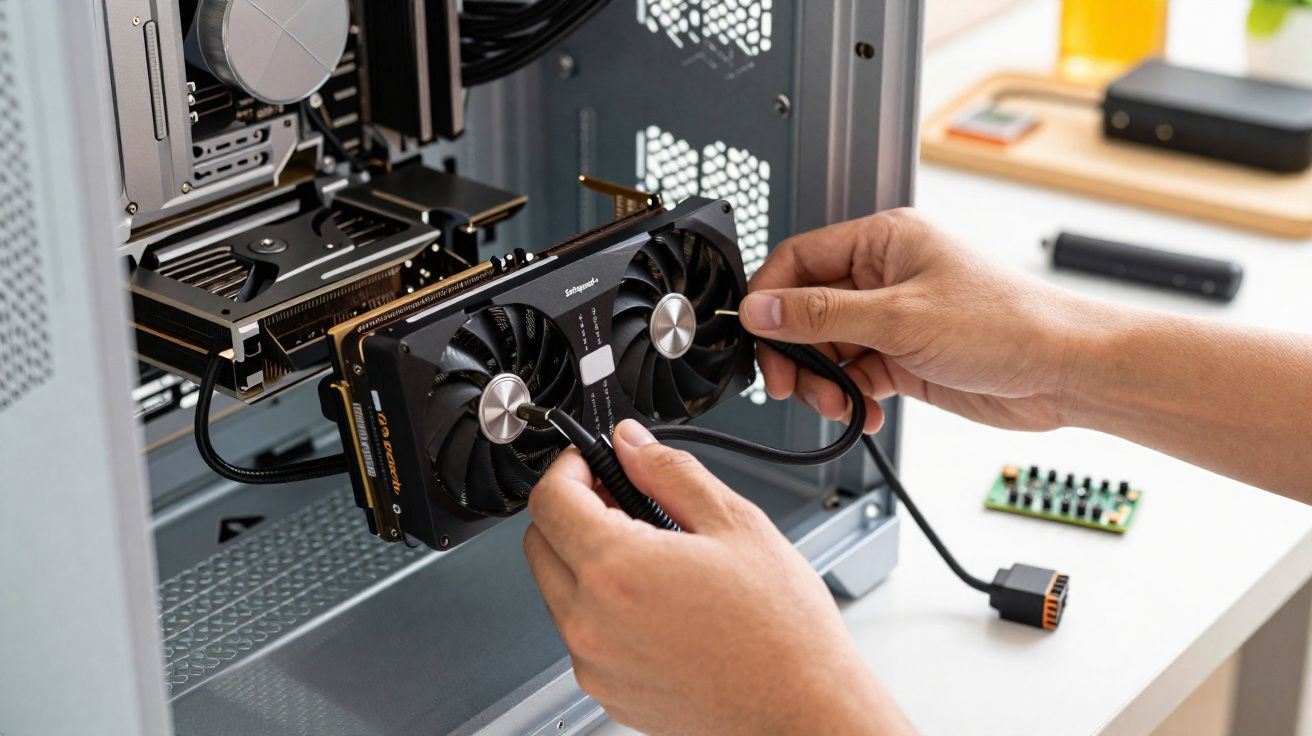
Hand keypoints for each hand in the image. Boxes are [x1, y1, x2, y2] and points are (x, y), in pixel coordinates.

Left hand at [524, 419, 913, 735]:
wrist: (802, 709)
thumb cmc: (782, 630)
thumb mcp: (734, 523)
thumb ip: (669, 473)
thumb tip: (631, 443)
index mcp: (616, 571)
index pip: (549, 500)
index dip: (569, 466)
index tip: (590, 459)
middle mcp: (591, 623)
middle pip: (541, 544)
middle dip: (573, 510)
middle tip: (625, 500)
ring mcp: (596, 664)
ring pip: (559, 590)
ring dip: (588, 559)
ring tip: (656, 554)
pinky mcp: (609, 691)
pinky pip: (583, 633)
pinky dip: (604, 606)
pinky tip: (660, 599)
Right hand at [741, 208, 1093, 431]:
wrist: (1065, 371)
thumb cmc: (1008, 324)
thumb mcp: (901, 318)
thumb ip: (823, 315)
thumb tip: (763, 308)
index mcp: (884, 242)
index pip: (800, 260)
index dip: (770, 298)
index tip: (755, 335)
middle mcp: (885, 276)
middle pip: (807, 310)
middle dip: (795, 351)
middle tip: (789, 384)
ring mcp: (894, 318)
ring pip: (828, 348)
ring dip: (824, 382)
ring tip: (838, 403)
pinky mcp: (905, 356)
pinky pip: (855, 375)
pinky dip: (850, 398)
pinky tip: (862, 412)